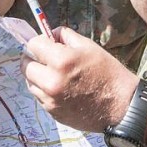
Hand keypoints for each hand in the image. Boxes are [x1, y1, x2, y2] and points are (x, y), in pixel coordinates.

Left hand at [21, 27, 136, 131]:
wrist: (121, 105)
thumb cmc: (108, 72)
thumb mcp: (89, 46)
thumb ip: (65, 36)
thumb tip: (49, 33)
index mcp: (61, 61)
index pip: (33, 45)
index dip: (38, 42)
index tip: (45, 44)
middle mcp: (51, 81)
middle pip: (26, 65)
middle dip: (34, 59)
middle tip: (46, 59)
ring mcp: (50, 100)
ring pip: (30, 82)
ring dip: (37, 76)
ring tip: (54, 74)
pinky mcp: (52, 112)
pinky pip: (39, 97)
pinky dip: (45, 90)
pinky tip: (61, 89)